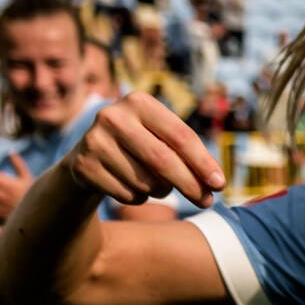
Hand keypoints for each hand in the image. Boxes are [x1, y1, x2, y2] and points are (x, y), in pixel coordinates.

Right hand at [63, 92, 224, 207]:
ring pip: (146, 182)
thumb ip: (191, 156)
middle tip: (207, 202)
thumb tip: (216, 183)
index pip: (180, 135)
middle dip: (190, 185)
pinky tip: (130, 186)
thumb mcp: (163, 140)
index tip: (220, 184)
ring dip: (162, 192)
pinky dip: (139, 198)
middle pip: (163, 160)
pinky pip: (128, 195)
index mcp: (139, 102)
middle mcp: (113, 116)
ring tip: (156, 183)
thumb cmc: (140, 147)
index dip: (203, 163)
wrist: (90, 157)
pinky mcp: (83, 166)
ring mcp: (94, 141)